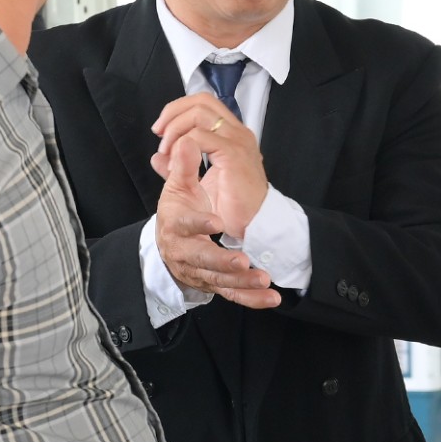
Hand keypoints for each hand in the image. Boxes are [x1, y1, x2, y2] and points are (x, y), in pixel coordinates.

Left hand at [151, 92, 268, 237]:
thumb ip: (180, 167)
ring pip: (198, 114)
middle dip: (173, 114)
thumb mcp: (201, 183)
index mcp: (232, 134)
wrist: (254, 223)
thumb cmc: (234, 205)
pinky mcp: (233, 154)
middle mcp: (237, 132)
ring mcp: (237, 141)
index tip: (161, 130)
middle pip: (201, 101)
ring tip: (167, 152)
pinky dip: (182, 146)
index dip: (178, 110)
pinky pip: (200, 137)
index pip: (203, 103)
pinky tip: (177, 166)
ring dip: (175, 130)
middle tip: (159, 134)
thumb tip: (158, 157)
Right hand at [155, 138, 279, 310]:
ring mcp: (201, 271)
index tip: (216, 222)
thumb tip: (186, 142)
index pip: (185, 225)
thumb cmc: (176, 213)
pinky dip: (252, 299)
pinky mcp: (215, 284)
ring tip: (263, 279)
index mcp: (175, 227)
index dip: (199, 224)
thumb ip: (182, 166)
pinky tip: (271, 299)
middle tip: (242, 261)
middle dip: (223, 262)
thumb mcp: (176, 189)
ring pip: (221, 281)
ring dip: (242, 283)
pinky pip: (233, 294)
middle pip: (203, 260)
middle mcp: (186, 253)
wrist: (169, 244)